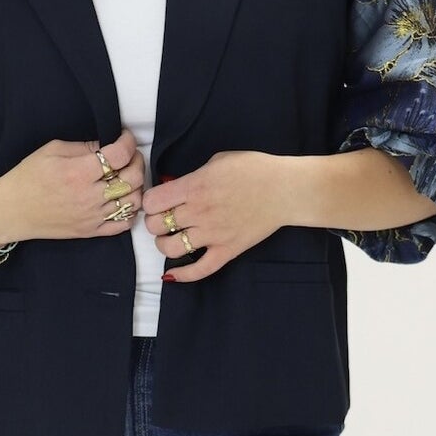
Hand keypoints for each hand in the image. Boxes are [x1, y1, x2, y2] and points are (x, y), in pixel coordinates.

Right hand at [0, 129, 143, 243]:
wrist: (11, 210)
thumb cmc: (27, 177)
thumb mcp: (51, 150)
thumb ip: (83, 147)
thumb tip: (106, 145)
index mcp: (78, 172)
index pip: (119, 155)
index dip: (128, 141)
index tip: (125, 137)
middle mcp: (89, 196)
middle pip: (133, 178)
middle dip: (137, 161)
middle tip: (130, 155)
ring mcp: (92, 216)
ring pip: (133, 201)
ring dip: (136, 186)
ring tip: (126, 177)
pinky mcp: (91, 231)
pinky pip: (123, 224)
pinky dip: (130, 211)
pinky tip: (123, 199)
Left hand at [138, 151, 287, 279]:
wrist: (284, 189)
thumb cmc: (254, 170)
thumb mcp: (217, 161)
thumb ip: (193, 176)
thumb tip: (176, 187)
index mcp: (194, 187)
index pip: (152, 202)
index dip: (150, 202)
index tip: (158, 202)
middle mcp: (199, 212)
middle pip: (156, 225)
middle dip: (155, 222)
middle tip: (164, 219)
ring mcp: (212, 234)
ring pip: (170, 248)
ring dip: (164, 244)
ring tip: (172, 238)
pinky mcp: (226, 250)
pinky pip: (199, 270)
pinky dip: (182, 275)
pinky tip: (172, 273)